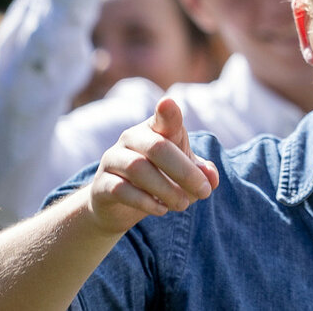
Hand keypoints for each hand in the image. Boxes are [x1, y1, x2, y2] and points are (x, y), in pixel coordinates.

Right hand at [85, 97, 218, 235]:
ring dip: (167, 189)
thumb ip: (201, 173)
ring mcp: (113, 159)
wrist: (120, 207)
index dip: (167, 111)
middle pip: (157, 147)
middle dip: (185, 171)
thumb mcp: (185, 175)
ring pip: (138, 168)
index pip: (163, 117)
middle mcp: (131, 138)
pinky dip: (145, 201)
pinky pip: (121, 189)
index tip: (167, 102)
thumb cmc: (160, 179)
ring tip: (183, 205)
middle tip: (204, 192)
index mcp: (155, 130)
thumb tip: (211, 177)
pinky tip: (161, 210)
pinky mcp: (101, 184)